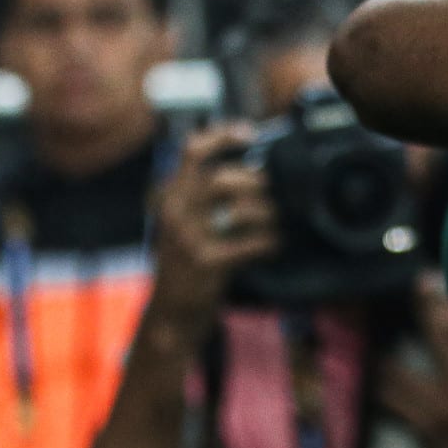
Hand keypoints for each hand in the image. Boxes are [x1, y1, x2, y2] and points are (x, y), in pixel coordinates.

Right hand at [147, 126, 278, 334]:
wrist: (170, 315)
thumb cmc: (188, 264)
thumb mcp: (186, 223)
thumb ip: (206, 195)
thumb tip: (256, 167)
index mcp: (170, 196)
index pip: (191, 151)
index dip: (223, 136)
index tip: (251, 133)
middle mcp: (175, 212)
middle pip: (220, 177)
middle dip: (256, 181)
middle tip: (274, 192)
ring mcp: (188, 238)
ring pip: (239, 209)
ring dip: (269, 212)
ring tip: (278, 221)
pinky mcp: (206, 264)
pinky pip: (251, 243)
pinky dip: (271, 241)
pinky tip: (275, 245)